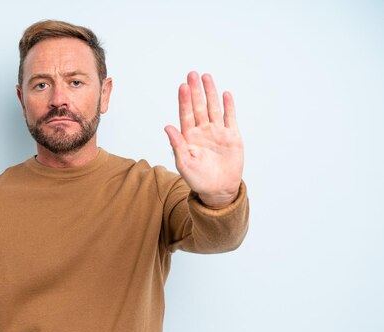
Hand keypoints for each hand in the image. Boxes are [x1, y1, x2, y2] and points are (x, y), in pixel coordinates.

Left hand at [164, 71, 243, 208]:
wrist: (218, 190)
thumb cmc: (198, 179)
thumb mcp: (184, 163)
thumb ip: (176, 144)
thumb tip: (167, 127)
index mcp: (189, 137)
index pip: (186, 114)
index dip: (184, 100)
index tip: (182, 86)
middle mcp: (203, 131)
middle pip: (199, 106)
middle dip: (195, 90)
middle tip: (192, 74)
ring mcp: (217, 132)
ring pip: (213, 108)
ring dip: (210, 93)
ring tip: (207, 77)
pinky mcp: (232, 137)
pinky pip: (230, 118)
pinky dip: (228, 106)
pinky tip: (225, 94)